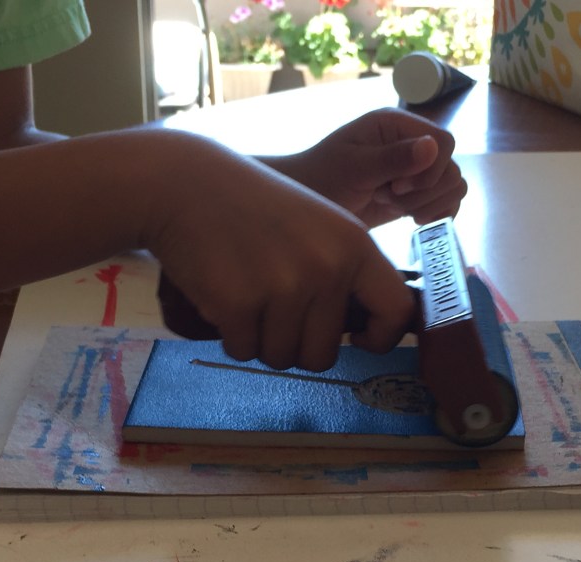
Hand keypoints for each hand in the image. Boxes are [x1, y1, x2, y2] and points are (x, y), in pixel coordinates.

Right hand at [141, 132, 413, 372]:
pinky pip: (244, 351)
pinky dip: (232, 336)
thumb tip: (365, 333)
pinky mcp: (237, 303)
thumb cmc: (254, 208)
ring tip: (247, 297)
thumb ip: (346, 273)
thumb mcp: (320, 225)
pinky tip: (223, 298)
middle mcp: (326, 267)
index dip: (381, 338)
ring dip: (262, 341)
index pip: (397, 311)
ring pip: (282, 357)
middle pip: (324, 353)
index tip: (357, 340)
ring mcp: (282, 286)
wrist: (184, 184)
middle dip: (297, 346)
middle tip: (275, 314)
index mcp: (354, 244)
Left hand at [269, 109, 466, 226]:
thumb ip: (393, 159)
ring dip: (429, 204)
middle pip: (451, 167)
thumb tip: (432, 146)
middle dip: (426, 191)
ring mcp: (415, 171)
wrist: (307, 206)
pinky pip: (446, 202)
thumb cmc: (321, 179)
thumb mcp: (353, 168)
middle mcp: (411, 144)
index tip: (399, 188)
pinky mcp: (415, 195)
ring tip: (394, 207)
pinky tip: (412, 220)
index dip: (431, 169)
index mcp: (396, 125)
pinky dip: (437, 213)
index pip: (443, 141)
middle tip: (389, 199)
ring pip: (453, 186)